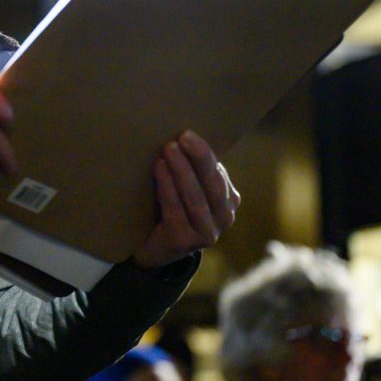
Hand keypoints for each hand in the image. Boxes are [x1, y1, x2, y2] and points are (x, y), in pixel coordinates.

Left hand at [131, 130, 240, 269]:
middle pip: (211, 184)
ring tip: (168, 149)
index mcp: (228, 201)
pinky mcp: (185, 242)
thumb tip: (181, 136)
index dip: (204, 153)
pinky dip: (167, 187)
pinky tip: (159, 169)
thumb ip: (192, 168)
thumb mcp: (186, 186)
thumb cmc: (169, 206)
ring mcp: (207, 234)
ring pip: (195, 197)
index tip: (188, 133)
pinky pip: (176, 210)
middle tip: (181, 137)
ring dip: (181, 170)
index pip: (218, 173)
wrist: (152, 246)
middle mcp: (224, 219)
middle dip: (197, 158)